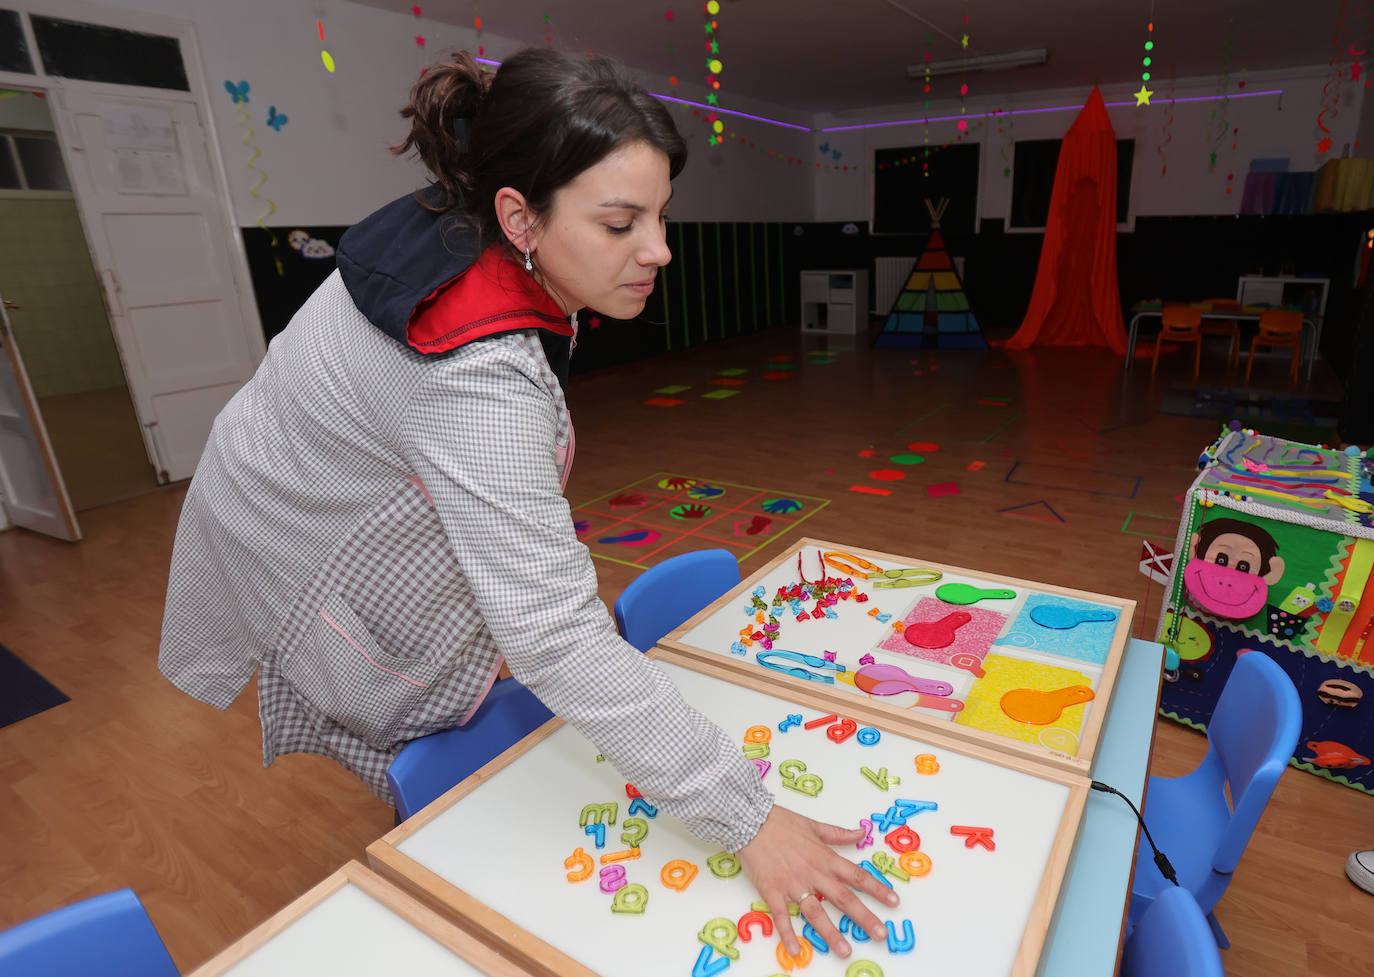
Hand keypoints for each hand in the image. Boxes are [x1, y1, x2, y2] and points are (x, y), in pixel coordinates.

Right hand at [735, 804, 897, 958]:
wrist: (749, 820)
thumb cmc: (780, 822)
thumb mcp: (814, 825)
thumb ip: (838, 833)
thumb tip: (861, 832)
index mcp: (824, 857)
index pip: (856, 876)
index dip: (877, 889)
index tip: (894, 902)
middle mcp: (813, 873)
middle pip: (843, 898)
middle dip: (864, 917)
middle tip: (881, 934)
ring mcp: (793, 884)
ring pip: (816, 912)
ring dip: (831, 933)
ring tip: (845, 951)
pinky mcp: (772, 890)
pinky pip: (782, 916)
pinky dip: (788, 935)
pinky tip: (796, 951)